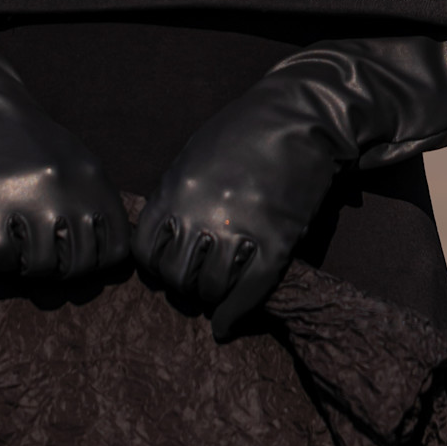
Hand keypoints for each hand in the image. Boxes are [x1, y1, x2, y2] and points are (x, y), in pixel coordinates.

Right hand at [0, 92, 129, 277]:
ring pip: (40, 267)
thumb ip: (94, 197)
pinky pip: (2, 258)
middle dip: (61, 272)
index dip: (96, 264)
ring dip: (29, 269)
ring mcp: (27, 198)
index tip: (75, 257)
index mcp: (92, 180)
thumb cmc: (30, 138)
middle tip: (44, 260)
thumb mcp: (75, 158)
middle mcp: (65, 190)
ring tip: (20, 253)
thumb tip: (111, 248)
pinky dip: (1, 263)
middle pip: (77, 265)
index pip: (115, 250)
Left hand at [134, 85, 338, 339]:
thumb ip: (175, 196)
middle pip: (176, 277)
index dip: (156, 267)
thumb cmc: (243, 133)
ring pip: (211, 289)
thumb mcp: (193, 157)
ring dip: (212, 297)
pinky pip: (249, 292)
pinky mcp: (277, 242)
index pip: (146, 253)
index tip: (168, 268)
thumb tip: (164, 235)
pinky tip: (227, 327)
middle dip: (184, 286)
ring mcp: (240, 230)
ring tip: (218, 293)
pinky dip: (235, 315)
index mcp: (176, 192)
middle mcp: (202, 215)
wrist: (300, 119)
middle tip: (197, 283)